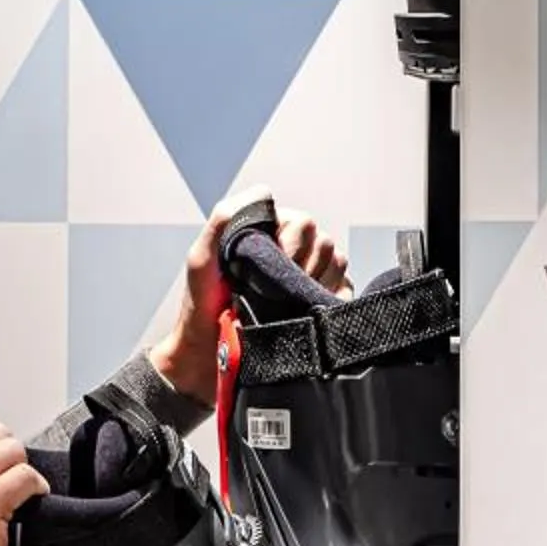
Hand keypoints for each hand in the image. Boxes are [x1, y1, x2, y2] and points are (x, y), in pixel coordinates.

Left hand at [149, 195, 349, 407]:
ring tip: (287, 305)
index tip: (272, 266)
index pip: (301, 221)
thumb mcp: (201, 260)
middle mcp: (292, 248)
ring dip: (314, 284)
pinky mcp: (321, 298)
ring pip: (337, 261)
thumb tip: (263, 193)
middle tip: (277, 292)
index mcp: (268, 232)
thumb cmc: (202, 306)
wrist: (210, 352)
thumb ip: (223, 220)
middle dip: (302, 267)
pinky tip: (307, 312)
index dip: (291, 243)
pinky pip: (345, 288)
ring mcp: (308, 273)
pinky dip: (331, 299)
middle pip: (323, 240)